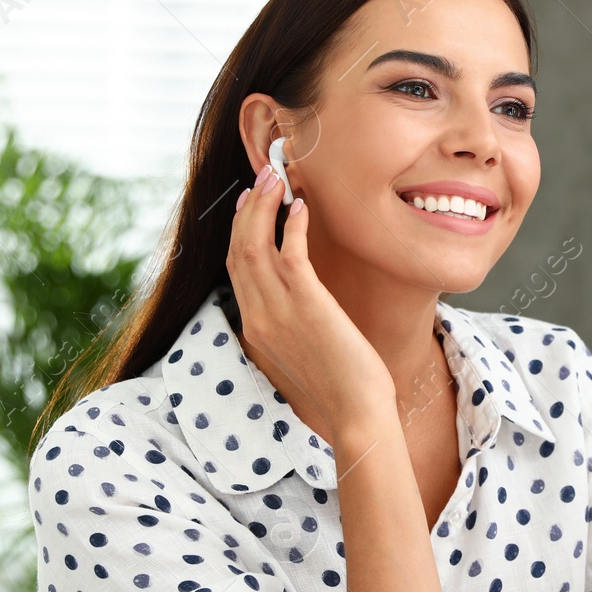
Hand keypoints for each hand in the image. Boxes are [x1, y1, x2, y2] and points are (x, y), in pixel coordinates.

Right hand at [227, 164, 395, 438]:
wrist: (356, 414)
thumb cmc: (340, 387)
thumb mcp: (304, 353)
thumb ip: (292, 326)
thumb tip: (302, 302)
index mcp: (255, 329)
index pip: (235, 269)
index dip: (240, 231)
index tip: (248, 204)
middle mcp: (258, 318)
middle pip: (238, 250)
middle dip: (248, 209)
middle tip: (262, 178)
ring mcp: (278, 312)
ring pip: (255, 245)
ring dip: (264, 207)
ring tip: (276, 178)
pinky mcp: (306, 306)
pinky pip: (290, 254)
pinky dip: (292, 226)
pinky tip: (302, 207)